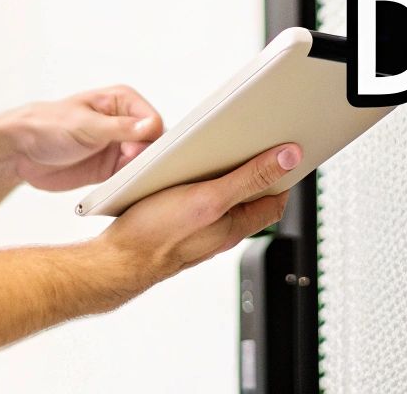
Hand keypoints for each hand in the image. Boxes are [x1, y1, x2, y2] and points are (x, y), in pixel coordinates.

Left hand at [0, 85, 165, 191]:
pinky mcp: (111, 169)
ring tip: (125, 181)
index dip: (150, 139)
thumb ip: (120, 127)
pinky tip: (124, 190)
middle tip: (130, 170)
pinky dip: (130, 185)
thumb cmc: (48, 125)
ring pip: (144, 163)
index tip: (135, 152)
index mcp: (122, 102)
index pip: (153, 121)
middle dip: (147, 159)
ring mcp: (119, 147)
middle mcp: (125, 124)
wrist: (20, 151)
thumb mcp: (85, 125)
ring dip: (139, 173)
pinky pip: (130, 178)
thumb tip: (152, 126)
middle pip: (153, 144)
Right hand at [98, 143, 300, 289]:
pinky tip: (184, 174)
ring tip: (216, 154)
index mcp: (236, 225)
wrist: (117, 261)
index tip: (285, 152)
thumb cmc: (157, 235)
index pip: (275, 201)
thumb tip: (289, 159)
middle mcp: (220, 230)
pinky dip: (198, 185)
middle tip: (252, 145)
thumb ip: (250, 178)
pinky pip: (197, 203)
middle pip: (250, 198)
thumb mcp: (210, 198)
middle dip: (254, 172)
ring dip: (223, 176)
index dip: (283, 176)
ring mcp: (199, 230)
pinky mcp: (177, 227)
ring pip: (221, 200)